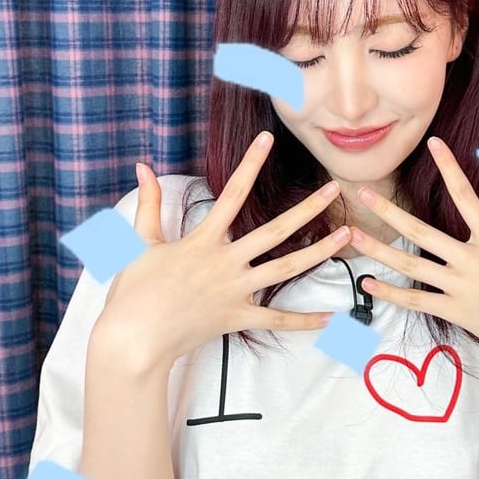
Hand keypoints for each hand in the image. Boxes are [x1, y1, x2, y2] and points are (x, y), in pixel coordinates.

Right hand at [99, 131, 353, 371]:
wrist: (134, 339)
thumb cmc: (133, 291)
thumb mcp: (139, 242)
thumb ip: (148, 204)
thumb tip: (143, 167)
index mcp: (203, 241)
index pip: (232, 193)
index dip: (250, 164)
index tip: (267, 140)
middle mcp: (225, 262)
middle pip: (275, 231)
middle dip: (307, 208)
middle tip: (334, 189)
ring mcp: (235, 291)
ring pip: (285, 270)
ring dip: (318, 252)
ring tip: (345, 236)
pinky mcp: (236, 318)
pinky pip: (276, 319)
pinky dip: (303, 321)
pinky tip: (329, 317)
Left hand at [347, 137, 478, 372]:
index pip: (467, 196)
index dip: (450, 167)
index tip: (434, 144)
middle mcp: (470, 261)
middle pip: (421, 232)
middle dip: (389, 212)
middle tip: (363, 193)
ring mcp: (459, 288)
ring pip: (411, 266)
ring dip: (379, 250)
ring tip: (354, 236)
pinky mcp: (454, 312)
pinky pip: (416, 301)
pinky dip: (391, 294)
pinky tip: (368, 284)